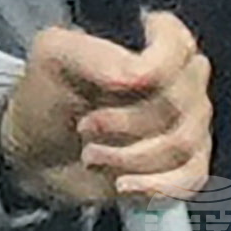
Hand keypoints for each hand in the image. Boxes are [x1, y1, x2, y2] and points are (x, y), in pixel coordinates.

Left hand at [0, 10, 210, 214]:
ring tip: (92, 155)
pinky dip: (153, 187)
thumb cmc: (48, 97)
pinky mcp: (187, 166)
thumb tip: (138, 75)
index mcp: (158, 44)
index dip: (156, 68)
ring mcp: (191, 126)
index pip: (180, 46)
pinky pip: (191, 180)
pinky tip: (122, 184)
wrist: (38, 152)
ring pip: (181, 145)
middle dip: (126, 123)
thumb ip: (97, 54)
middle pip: (179, 104)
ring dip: (128, 157)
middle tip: (85, 127)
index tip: (120, 82)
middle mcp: (184, 83)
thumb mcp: (55, 56)